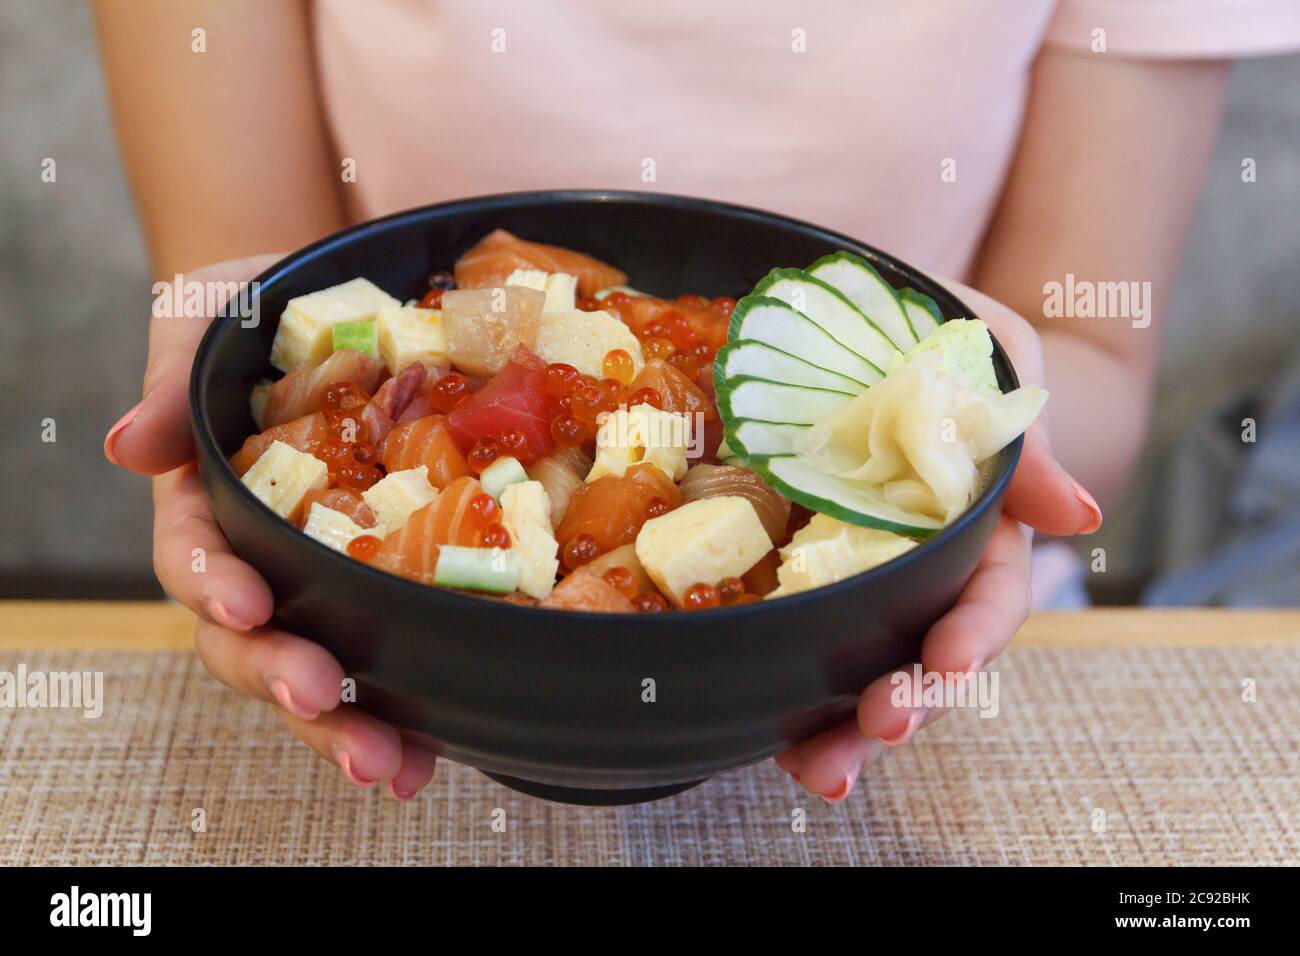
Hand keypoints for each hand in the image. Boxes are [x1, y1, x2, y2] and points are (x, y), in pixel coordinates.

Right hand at [105, 256, 438, 798]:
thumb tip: (126, 446)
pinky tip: (432, 754)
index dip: (215, 585)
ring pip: (317, 666)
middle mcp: (256, 558)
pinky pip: (388, 655)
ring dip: (348, 726)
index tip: (247, 603)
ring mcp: (318, 582)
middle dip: (284, 679)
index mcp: (205, 503)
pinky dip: (406, 712)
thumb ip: (172, 384)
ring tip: (391, 766)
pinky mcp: (382, 586)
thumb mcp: (208, 325)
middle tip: (326, 706)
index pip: (194, 556)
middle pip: (250, 640)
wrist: (333, 311)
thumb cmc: (254, 315)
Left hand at [774, 280, 1101, 800]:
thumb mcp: (991, 361)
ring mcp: (853, 573)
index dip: (972, 632)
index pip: (988, 593)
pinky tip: (761, 735)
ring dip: (841, 727)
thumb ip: (1022, 442)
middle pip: (924, 652)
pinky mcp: (792, 569)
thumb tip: (1080, 518)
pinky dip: (781, 691)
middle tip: (877, 729)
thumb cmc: (936, 331)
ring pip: (857, 665)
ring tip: (819, 770)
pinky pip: (788, 636)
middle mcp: (918, 564)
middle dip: (908, 699)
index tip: (948, 662)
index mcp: (974, 523)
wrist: (853, 315)